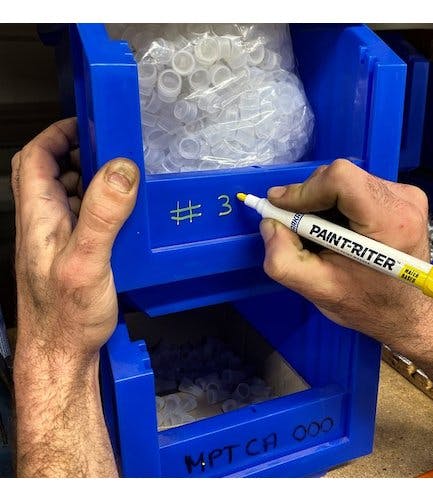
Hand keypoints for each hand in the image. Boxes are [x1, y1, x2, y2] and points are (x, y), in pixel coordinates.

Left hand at [11, 117, 138, 362]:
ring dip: (86, 178)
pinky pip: (80, 217)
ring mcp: (56, 241)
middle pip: (46, 172)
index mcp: (39, 217)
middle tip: (106, 147)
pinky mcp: (71, 255)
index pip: (34, 159)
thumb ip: (102, 215)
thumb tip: (120, 170)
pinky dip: (96, 205)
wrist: (60, 354)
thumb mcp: (87, 261)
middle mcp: (43, 225)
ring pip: (64, 195)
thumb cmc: (66, 317)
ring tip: (118, 176)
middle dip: (73, 152)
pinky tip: (119, 214)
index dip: (56, 135)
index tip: (85, 124)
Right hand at [259, 159, 431, 343]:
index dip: (304, 190)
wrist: (405, 312)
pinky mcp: (402, 196)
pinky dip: (335, 204)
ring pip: (345, 180)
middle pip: (340, 177)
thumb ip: (284, 260)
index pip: (341, 179)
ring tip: (319, 234)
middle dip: (309, 199)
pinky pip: (356, 187)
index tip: (281, 209)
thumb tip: (269, 223)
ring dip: (321, 202)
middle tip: (296, 229)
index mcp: (390, 223)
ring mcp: (406, 194)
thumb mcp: (318, 290)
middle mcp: (403, 199)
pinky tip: (336, 231)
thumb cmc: (367, 305)